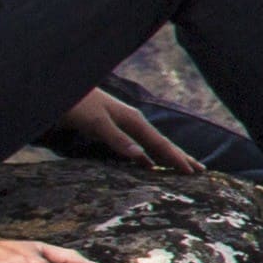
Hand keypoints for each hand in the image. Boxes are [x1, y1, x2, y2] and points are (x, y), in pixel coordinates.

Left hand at [60, 88, 205, 175]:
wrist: (62, 89)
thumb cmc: (78, 105)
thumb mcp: (97, 123)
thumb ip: (118, 139)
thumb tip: (142, 157)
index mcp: (134, 120)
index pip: (160, 143)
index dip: (176, 158)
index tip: (192, 172)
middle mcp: (134, 121)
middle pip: (162, 142)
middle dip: (181, 156)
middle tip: (201, 170)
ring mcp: (125, 124)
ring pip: (153, 144)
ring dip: (168, 156)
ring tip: (183, 166)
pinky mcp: (115, 128)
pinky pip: (140, 145)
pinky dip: (150, 156)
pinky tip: (151, 164)